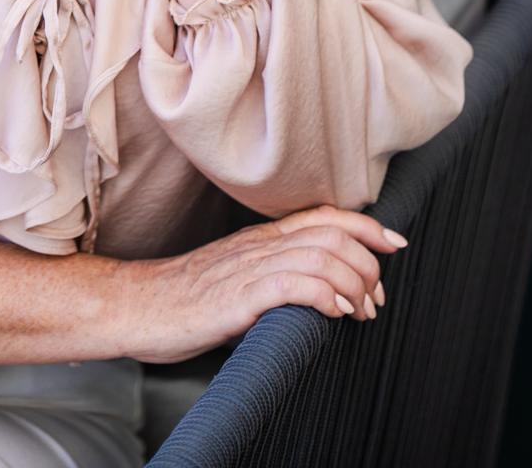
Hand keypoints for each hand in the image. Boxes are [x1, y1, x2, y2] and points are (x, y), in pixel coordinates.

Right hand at [122, 204, 402, 363]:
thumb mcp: (235, 279)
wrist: (136, 307)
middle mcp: (258, 245)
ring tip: (361, 312)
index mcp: (259, 239)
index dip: (365, 226)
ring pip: (321, 256)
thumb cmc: (183, 300)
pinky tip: (336, 313)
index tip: (395, 242)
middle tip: (375, 300)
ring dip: (354, 284)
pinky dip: (326, 296)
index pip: (322, 217)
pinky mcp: (238, 297)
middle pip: (331, 234)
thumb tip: (315, 295)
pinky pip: (294, 284)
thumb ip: (271, 278)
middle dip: (368, 264)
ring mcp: (248, 268)